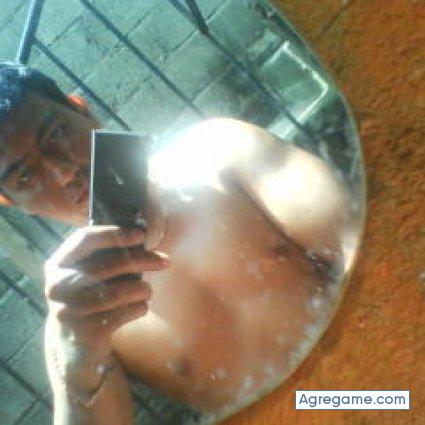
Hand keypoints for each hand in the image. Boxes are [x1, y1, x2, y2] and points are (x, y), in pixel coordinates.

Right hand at [44, 225, 169, 387]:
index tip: (141, 233)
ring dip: (143, 289)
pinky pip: (124, 313)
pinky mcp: (84, 333)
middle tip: (165, 260)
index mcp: (58, 263)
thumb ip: (107, 253)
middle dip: (142, 260)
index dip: (115, 234)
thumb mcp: (89, 272)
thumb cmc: (91, 295)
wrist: (75, 342)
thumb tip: (142, 234)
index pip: (85, 239)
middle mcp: (58, 286)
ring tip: (148, 290)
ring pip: (118, 292)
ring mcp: (68, 311)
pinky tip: (141, 306)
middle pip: (108, 265)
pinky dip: (139, 307)